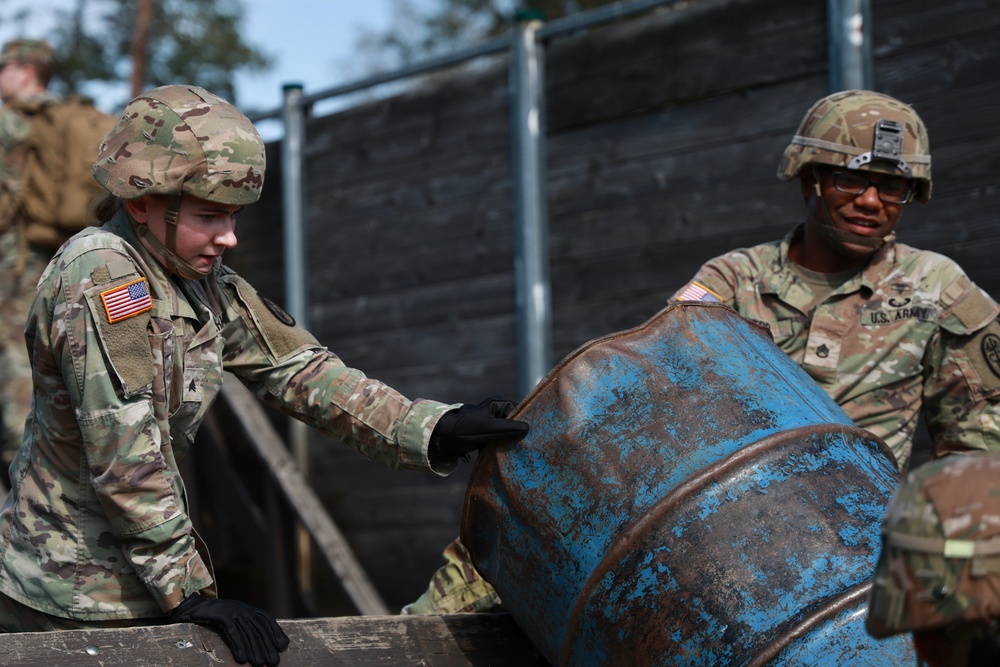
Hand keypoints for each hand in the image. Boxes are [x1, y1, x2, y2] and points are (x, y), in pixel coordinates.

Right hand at [169, 593, 289, 666]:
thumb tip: (264, 646)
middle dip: (266, 646)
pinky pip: (232, 632)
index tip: (282, 646)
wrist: (195, 608)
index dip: (275, 631)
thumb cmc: (218, 617)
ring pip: (247, 632)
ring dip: (254, 649)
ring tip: (259, 663)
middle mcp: (242, 608)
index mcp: (247, 609)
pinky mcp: (221, 615)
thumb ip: (249, 628)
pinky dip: (238, 646)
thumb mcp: (236, 620)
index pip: (266, 619)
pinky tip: (242, 659)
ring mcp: (232, 610)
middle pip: (258, 628)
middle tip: (273, 662)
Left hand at [429, 397, 528, 461]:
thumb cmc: (466, 429)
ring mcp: (490, 423)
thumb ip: (509, 427)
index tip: (530, 435)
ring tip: (516, 452)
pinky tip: (505, 455)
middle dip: (517, 434)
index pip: (518, 412)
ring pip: (506, 432)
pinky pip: (498, 439)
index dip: (523, 422)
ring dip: (508, 442)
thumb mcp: (490, 428)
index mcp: (496, 404)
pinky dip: (500, 446)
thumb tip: (527, 428)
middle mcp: (495, 411)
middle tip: (525, 445)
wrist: (445, 438)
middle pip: (513, 423)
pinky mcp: (485, 434)